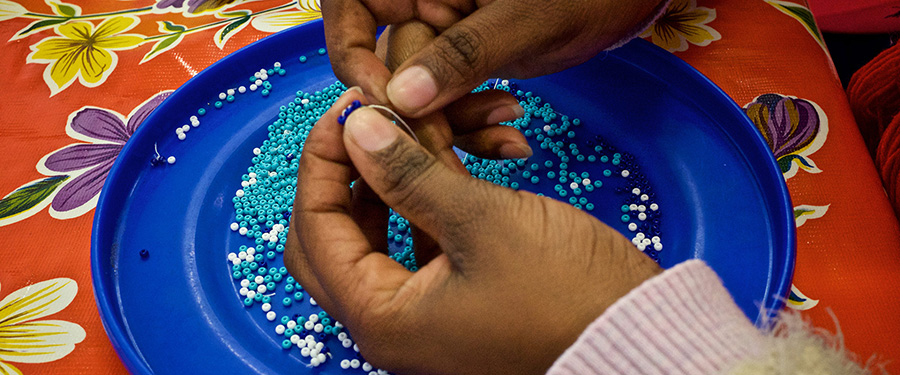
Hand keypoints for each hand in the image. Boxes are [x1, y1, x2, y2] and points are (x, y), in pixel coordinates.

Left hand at [284, 90, 662, 374]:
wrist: (639, 338)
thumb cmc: (567, 296)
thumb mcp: (482, 222)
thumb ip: (409, 172)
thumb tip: (357, 129)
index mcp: (380, 317)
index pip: (315, 228)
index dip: (323, 160)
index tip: (350, 109)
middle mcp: (390, 323)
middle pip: (335, 235)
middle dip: (349, 172)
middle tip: (372, 121)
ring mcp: (423, 314)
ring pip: (381, 233)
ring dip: (397, 180)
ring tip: (424, 131)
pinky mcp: (455, 300)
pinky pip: (421, 241)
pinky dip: (429, 201)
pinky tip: (455, 162)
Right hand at [323, 0, 665, 116]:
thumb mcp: (525, 18)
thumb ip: (462, 55)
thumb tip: (401, 99)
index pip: (349, 7)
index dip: (355, 56)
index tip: (391, 104)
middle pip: (383, 56)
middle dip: (418, 107)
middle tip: (452, 144)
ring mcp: (445, 31)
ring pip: (417, 87)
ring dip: (454, 125)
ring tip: (507, 137)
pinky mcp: (468, 61)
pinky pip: (451, 99)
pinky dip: (476, 126)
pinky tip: (512, 143)